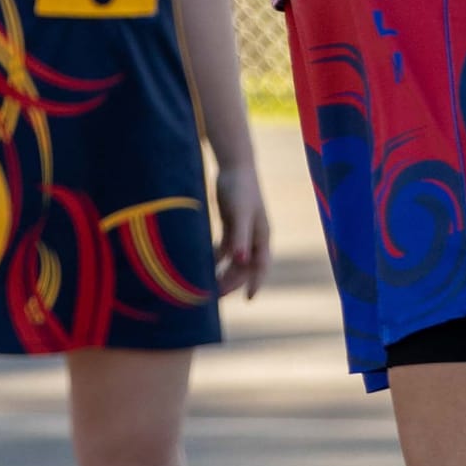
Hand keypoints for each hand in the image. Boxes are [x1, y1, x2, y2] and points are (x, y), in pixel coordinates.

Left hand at [213, 159, 268, 299]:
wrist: (235, 166)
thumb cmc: (240, 188)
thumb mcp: (240, 213)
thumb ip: (240, 236)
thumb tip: (241, 260)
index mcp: (262, 236)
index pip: (261, 265)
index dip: (256, 283)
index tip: (249, 300)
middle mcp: (254, 237)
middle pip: (245, 266)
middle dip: (233, 282)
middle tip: (216, 295)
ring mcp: (242, 231)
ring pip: (235, 259)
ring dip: (224, 272)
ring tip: (209, 285)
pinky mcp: (231, 225)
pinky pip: (225, 248)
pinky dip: (216, 257)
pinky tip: (203, 265)